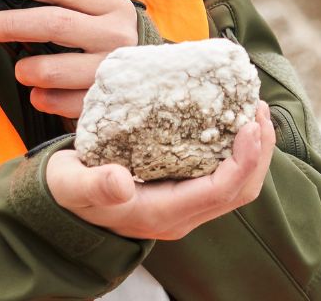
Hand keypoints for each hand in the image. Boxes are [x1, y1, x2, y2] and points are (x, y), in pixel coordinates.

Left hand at [0, 0, 137, 117]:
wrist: (157, 78)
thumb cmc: (112, 40)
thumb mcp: (100, 13)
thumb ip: (64, 4)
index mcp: (112, 7)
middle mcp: (115, 35)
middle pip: (56, 24)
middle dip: (14, 23)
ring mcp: (111, 70)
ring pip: (54, 68)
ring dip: (27, 69)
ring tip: (21, 69)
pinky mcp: (106, 101)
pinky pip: (62, 102)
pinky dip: (43, 98)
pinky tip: (40, 93)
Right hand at [46, 101, 276, 239]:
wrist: (61, 203)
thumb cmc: (66, 191)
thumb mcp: (71, 185)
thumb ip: (93, 185)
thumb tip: (120, 182)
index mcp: (162, 213)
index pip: (221, 192)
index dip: (245, 160)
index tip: (250, 123)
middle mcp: (182, 214)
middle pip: (241, 190)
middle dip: (259, 150)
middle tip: (258, 107)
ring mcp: (186, 205)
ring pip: (238, 184)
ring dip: (253, 148)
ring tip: (253, 108)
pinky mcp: (185, 190)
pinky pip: (224, 174)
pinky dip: (238, 148)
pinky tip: (233, 118)